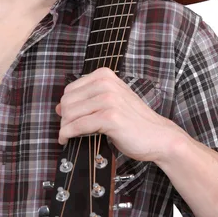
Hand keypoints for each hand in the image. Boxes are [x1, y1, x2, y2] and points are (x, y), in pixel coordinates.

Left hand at [55, 67, 180, 162]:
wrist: (158, 136)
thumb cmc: (135, 122)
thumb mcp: (111, 103)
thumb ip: (88, 101)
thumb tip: (59, 107)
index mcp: (106, 76)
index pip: (70, 89)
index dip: (67, 107)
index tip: (70, 119)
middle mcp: (106, 84)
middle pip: (67, 101)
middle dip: (64, 119)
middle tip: (69, 131)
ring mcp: (109, 99)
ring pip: (69, 114)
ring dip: (64, 128)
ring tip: (69, 137)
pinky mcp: (110, 117)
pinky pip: (77, 126)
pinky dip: (68, 135)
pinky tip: (67, 140)